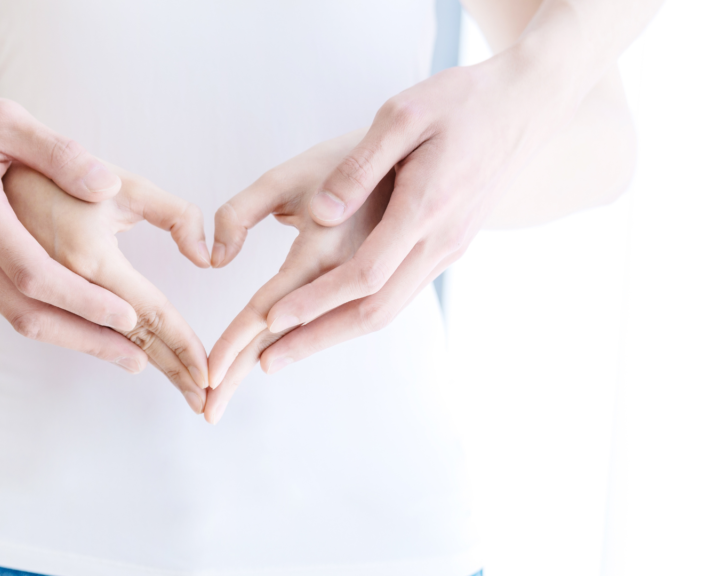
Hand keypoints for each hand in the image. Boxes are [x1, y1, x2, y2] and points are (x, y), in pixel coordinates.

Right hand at [0, 72, 146, 365]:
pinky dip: (41, 316)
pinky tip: (76, 323)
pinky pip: (0, 301)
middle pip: (26, 313)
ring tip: (115, 351)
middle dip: (84, 339)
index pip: (34, 276)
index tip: (128, 317)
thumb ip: (56, 152)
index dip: (83, 301)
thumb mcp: (0, 118)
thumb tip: (106, 187)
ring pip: (12, 314)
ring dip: (66, 335)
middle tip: (134, 361)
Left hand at [221, 58, 574, 400]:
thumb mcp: (404, 114)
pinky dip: (360, 314)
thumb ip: (360, 165)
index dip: (315, 301)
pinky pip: (400, 293)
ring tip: (288, 350)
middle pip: (375, 309)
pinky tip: (330, 320)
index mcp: (425, 206)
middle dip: (317, 338)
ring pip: (389, 308)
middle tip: (267, 362)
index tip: (270, 320)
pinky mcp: (447, 247)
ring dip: (336, 333)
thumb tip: (321, 212)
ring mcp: (448, 248)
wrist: (526, 106)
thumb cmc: (461, 102)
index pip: (364, 274)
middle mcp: (440, 239)